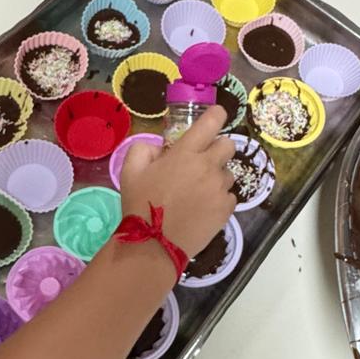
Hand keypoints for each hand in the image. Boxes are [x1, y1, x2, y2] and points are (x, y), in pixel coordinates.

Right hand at [119, 105, 235, 257]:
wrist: (153, 243)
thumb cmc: (140, 204)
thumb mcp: (129, 170)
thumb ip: (144, 149)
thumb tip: (160, 148)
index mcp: (185, 152)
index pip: (212, 122)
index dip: (216, 115)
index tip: (215, 117)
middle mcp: (207, 166)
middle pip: (229, 145)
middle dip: (218, 148)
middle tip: (202, 161)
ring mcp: (219, 188)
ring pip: (228, 173)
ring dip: (217, 177)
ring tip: (199, 191)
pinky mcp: (226, 209)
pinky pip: (229, 196)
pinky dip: (219, 198)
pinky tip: (203, 207)